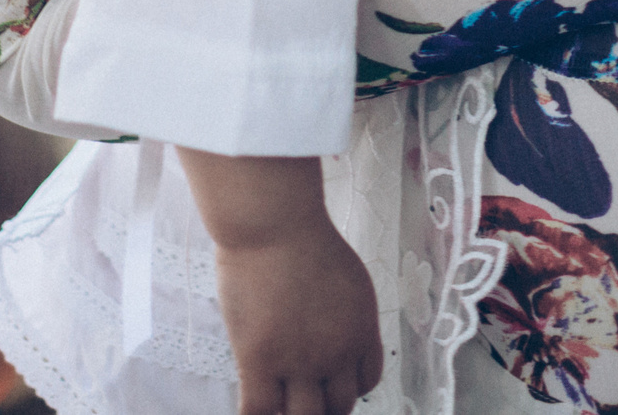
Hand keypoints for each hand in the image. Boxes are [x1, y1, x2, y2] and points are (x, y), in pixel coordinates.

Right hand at [182, 150, 382, 413]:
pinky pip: (258, 412)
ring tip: (277, 405)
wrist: (273, 222)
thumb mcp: (345, 276)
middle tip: (301, 400)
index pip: (366, 382)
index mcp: (361, 331)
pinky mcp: (259, 361)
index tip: (327, 384)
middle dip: (322, 408)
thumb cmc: (302, 236)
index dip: (346, 388)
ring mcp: (298, 362)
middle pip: (338, 408)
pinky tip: (251, 413)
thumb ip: (343, 312)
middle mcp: (336, 354)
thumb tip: (331, 333)